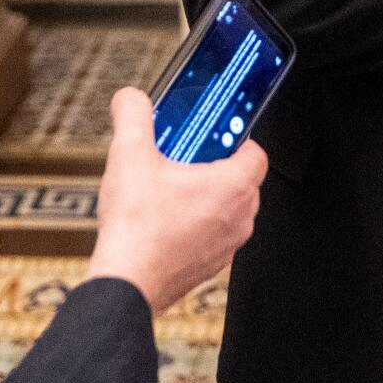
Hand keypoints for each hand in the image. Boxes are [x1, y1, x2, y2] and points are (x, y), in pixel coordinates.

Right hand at [86, 88, 266, 312]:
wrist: (125, 283)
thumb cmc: (136, 229)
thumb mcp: (130, 156)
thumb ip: (133, 116)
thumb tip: (131, 99)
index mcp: (233, 187)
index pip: (257, 153)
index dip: (236, 139)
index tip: (215, 135)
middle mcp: (240, 218)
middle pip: (242, 180)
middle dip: (216, 167)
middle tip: (185, 161)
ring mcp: (227, 246)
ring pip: (228, 210)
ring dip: (205, 197)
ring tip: (170, 190)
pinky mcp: (210, 266)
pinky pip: (213, 235)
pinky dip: (196, 224)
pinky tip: (163, 220)